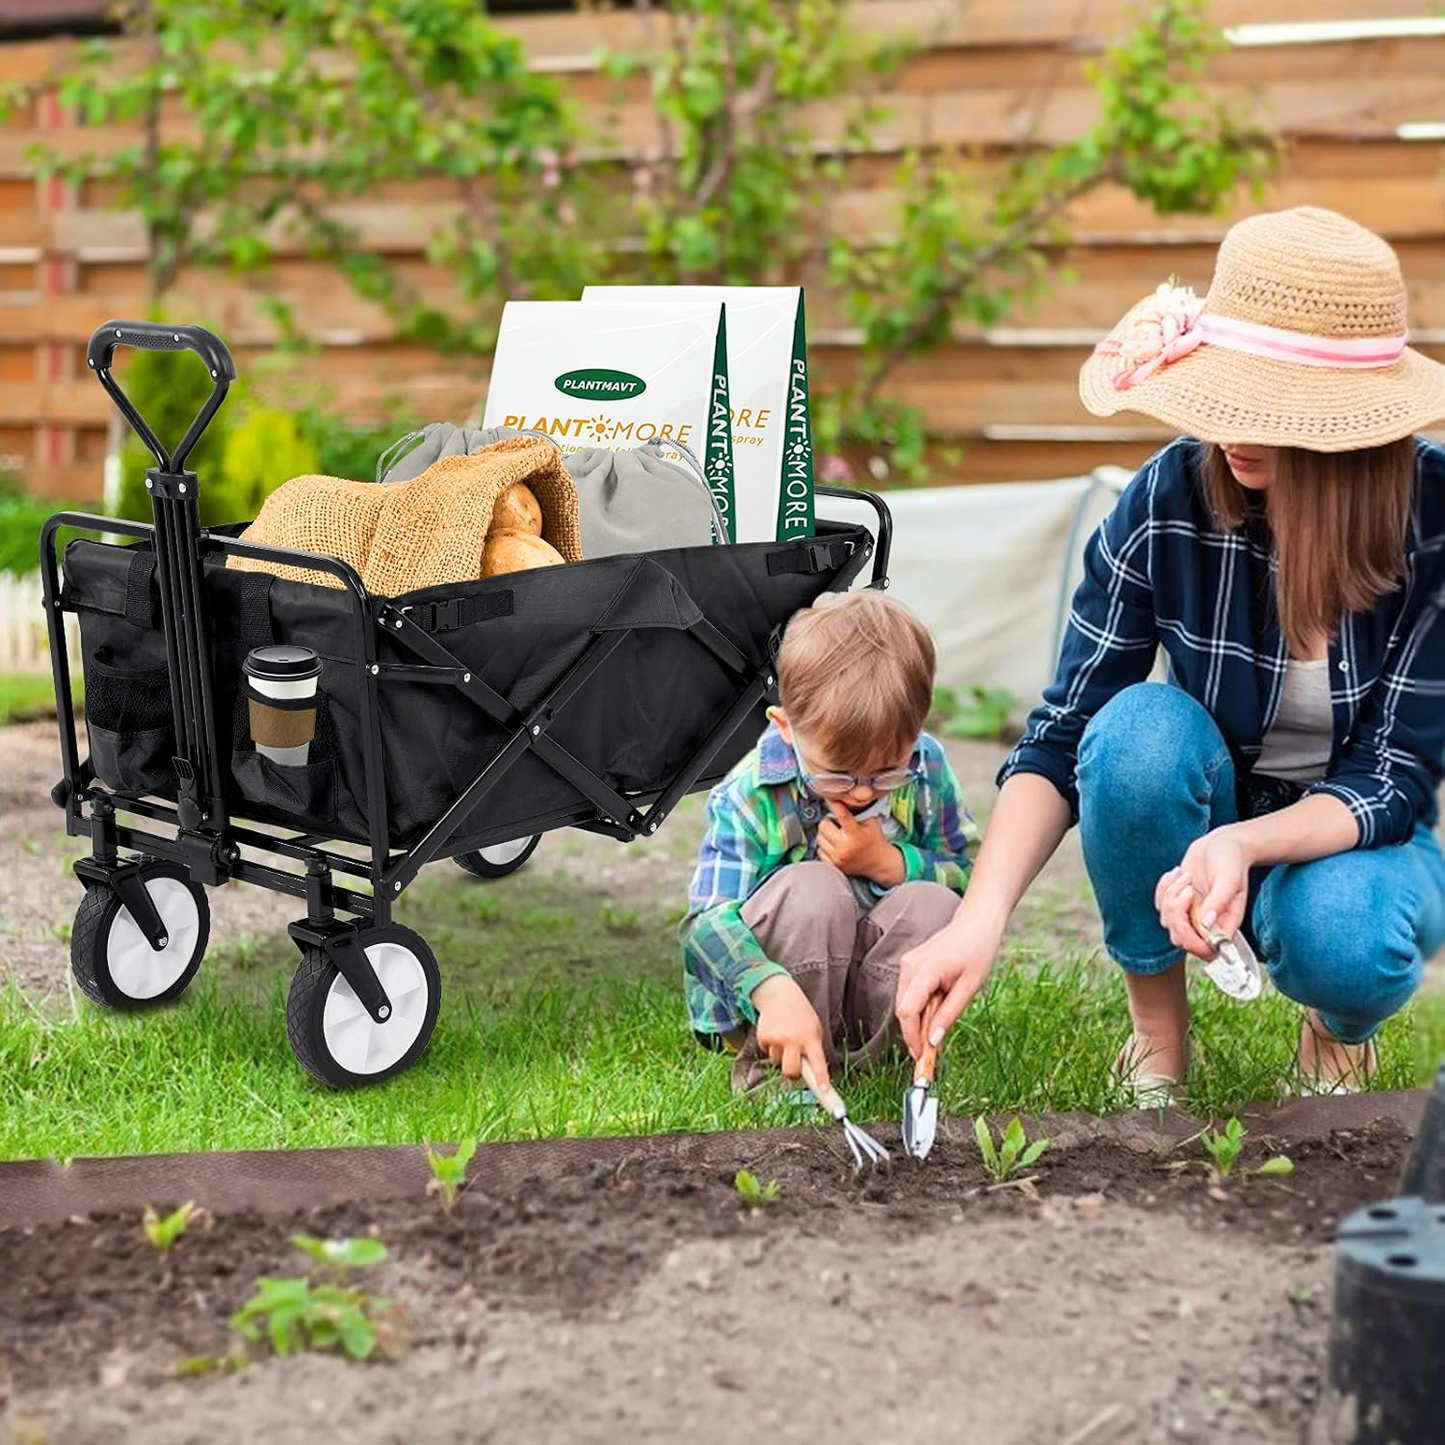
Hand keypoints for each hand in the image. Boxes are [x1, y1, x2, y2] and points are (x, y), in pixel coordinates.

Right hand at [752, 974, 829, 1090]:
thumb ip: (812, 1049)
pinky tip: (775, 1033)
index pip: (818, 1062)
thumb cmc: (801, 1016)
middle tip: (794, 1062)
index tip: (824, 1091)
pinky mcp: (763, 1036)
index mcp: (810, 1037)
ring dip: (780, 1055)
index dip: (821, 1078)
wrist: (780, 996)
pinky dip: (770, 1046)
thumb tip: (811, 1075)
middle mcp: (793, 1039)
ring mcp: (777, 1038)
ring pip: (777, 1062)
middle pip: (791, 1071)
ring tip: (784, 1038)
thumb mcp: (814, 1028)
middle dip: (792, 1072)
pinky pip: (767, 1052)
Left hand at [816, 799, 904, 885]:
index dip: (833, 802)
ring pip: (819, 837)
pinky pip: (819, 850)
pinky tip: (835, 845)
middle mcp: (845, 846)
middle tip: (837, 823)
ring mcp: (838, 857)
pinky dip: (825, 846)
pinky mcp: (833, 865)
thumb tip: (841, 797)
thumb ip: (857, 810)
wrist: (878, 862)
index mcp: (855, 833)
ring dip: (825, 834)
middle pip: (823, 824)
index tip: (828, 796)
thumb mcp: (870, 821)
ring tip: (837, 835)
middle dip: (829, 821)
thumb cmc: (874, 839)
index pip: (840, 813)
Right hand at [895, 910, 999, 1058]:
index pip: (907, 1011)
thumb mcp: (970, 987)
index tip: (922, 1057)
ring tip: (940, 1024)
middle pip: (903, 1009)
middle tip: (933, 1049)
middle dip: (914, 1032)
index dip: (911, 1037)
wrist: (976, 922)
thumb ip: (949, 1015)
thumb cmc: (978, 951)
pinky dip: (919, 1006)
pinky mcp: (910, 964)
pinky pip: (909, 993)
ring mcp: (907, 963)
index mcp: (924, 971)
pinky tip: (937, 1008)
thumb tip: (933, 1041)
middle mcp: (909, 966)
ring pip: (905, 1002)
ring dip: (918, 1019)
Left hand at [1155, 825, 1251, 960]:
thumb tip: (1206, 924)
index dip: (1193, 943)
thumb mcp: (1230, 879)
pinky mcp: (1176, 903)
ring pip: (1167, 920)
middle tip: (1188, 888)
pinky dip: (1164, 887)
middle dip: (1177, 913)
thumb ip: (1219, 902)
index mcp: (1224, 924)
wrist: (1221, 845)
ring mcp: (1189, 914)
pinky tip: (1178, 873)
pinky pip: (1159, 904)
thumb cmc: (1231, 862)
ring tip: (1187, 876)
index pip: (1206, 950)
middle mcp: (1206, 924)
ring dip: (1172, 895)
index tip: (1189, 917)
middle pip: (1180, 938)